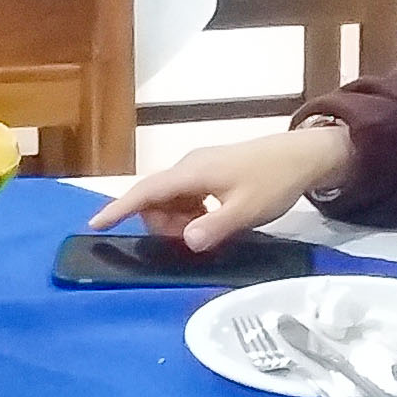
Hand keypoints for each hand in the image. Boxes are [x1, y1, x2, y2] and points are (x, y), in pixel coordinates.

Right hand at [82, 124, 352, 251]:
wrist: (301, 156)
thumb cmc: (274, 181)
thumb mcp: (247, 210)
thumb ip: (215, 227)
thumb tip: (185, 241)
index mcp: (193, 173)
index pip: (147, 191)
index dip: (119, 208)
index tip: (95, 224)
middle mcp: (189, 166)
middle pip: (155, 199)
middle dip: (163, 224)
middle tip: (196, 238)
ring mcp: (197, 167)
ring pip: (169, 200)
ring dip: (178, 220)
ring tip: (210, 230)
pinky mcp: (208, 172)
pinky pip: (184, 196)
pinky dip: (189, 212)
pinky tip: (213, 219)